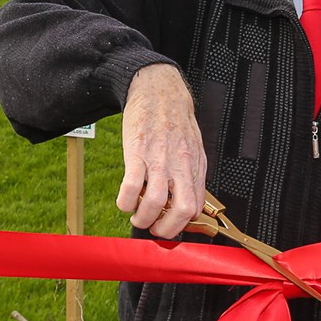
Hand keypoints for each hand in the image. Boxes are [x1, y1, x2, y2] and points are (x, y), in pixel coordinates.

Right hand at [117, 64, 206, 238]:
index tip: (169, 224)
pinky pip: (130, 187)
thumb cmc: (175, 119)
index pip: (196, 207)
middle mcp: (179, 165)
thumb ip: (191, 174)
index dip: (182, 223)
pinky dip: (125, 202)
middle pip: (181, 211)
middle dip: (165, 230)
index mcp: (194, 166)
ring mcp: (158, 159)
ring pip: (154, 203)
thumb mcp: (193, 147)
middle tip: (154, 229)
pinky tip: (124, 201)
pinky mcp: (137, 152)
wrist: (158, 90)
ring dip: (143, 218)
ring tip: (137, 216)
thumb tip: (189, 201)